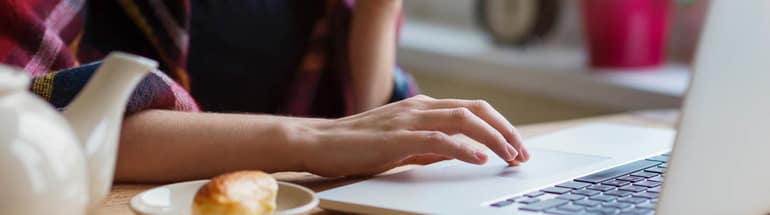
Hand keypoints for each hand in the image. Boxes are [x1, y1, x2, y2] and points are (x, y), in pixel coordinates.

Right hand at [299, 95, 528, 176]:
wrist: (319, 143)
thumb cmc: (357, 146)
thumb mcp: (402, 144)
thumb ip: (430, 146)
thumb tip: (461, 154)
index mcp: (423, 108)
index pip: (472, 110)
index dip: (500, 126)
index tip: (516, 147)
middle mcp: (420, 107)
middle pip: (476, 110)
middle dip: (505, 130)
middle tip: (522, 153)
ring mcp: (409, 119)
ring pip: (463, 120)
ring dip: (493, 138)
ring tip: (509, 157)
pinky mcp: (398, 137)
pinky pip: (439, 139)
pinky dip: (464, 148)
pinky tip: (480, 159)